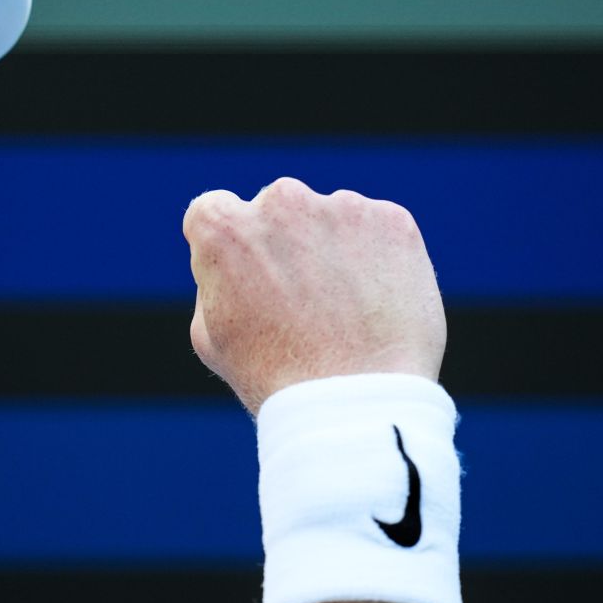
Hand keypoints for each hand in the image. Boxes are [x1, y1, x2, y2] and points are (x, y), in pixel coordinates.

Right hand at [183, 177, 445, 414]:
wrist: (356, 402)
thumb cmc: (274, 378)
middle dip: (287, 243)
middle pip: (279, 210)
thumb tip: (234, 259)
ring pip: (332, 220)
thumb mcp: (210, 334)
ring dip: (334, 250)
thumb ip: (214, 278)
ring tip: (345, 314)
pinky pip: (379, 232)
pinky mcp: (392, 221)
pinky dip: (379, 259)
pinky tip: (375, 306)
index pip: (215, 211)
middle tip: (304, 302)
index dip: (231, 247)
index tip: (248, 276)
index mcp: (224, 226)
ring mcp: (342, 206)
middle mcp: (281, 200)